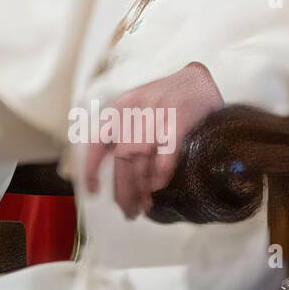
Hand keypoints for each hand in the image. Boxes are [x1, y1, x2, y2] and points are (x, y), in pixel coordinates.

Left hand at [83, 62, 223, 219]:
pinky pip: (165, 153)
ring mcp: (155, 116)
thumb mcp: (136, 105)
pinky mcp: (178, 120)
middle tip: (128, 212)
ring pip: (140, 160)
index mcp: (120, 109)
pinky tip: (158, 188)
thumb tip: (114, 161)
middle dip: (123, 191)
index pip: (98, 141)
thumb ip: (123, 129)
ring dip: (140, 189)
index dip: (91, 169)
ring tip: (143, 208)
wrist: (197, 77)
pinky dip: (160, 174)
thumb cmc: (165, 96)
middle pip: (122, 160)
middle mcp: (134, 112)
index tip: (93, 191)